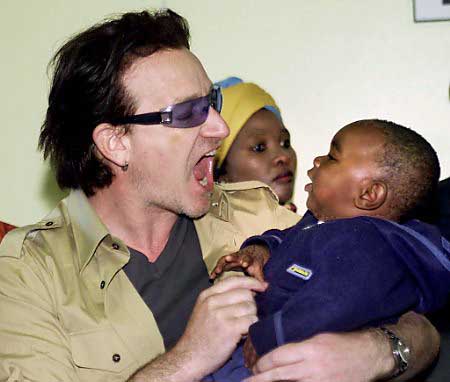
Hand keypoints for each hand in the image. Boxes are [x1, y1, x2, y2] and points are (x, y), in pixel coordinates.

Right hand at [173, 276, 267, 378]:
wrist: (188, 358)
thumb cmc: (199, 336)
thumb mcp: (203, 310)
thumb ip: (221, 299)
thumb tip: (248, 291)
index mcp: (207, 295)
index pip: (234, 280)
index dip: (251, 281)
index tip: (262, 286)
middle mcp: (213, 301)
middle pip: (245, 293)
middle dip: (251, 304)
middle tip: (245, 316)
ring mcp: (220, 315)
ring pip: (250, 307)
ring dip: (251, 317)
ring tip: (242, 327)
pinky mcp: (229, 329)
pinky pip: (251, 321)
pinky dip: (252, 327)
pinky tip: (243, 334)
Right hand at [210, 244, 269, 281]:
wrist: (252, 253)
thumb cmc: (254, 264)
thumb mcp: (259, 271)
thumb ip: (260, 280)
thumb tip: (264, 288)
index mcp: (248, 259)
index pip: (247, 258)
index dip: (246, 260)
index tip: (244, 263)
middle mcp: (239, 257)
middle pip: (235, 256)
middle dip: (231, 258)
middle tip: (227, 259)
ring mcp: (232, 258)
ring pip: (225, 260)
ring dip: (220, 265)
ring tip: (215, 272)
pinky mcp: (226, 261)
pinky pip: (220, 264)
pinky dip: (215, 270)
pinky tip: (211, 277)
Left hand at [244, 331, 388, 381]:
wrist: (371, 356)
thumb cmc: (344, 342)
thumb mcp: (320, 336)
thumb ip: (300, 345)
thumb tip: (280, 353)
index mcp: (310, 349)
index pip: (279, 357)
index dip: (263, 362)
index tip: (255, 365)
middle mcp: (313, 367)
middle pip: (279, 375)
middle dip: (261, 378)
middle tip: (247, 380)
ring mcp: (320, 381)